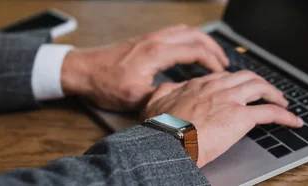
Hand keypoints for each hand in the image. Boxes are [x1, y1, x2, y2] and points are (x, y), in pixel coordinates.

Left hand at [60, 24, 228, 110]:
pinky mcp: (144, 40)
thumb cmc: (104, 83)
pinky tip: (189, 51)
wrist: (82, 70)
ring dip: (202, 41)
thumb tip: (181, 102)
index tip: (222, 73)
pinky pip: (174, 33)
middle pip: (195, 35)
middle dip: (214, 48)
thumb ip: (162, 98)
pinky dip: (188, 39)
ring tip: (212, 55)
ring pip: (185, 31)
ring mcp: (149, 38)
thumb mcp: (136, 98)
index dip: (213, 61)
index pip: (195, 50)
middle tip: (224, 62)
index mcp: (156, 53)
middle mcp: (155, 40)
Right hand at [142, 70, 303, 167]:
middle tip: (267, 91)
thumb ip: (164, 92)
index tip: (242, 88)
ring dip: (274, 94)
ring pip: (260, 87)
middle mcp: (216, 87)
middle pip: (246, 77)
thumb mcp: (155, 102)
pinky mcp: (241, 117)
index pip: (223, 77)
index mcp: (197, 85)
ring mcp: (230, 100)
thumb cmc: (160, 128)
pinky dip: (285, 116)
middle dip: (260, 83)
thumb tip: (166, 89)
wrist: (167, 142)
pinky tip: (293, 121)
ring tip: (282, 102)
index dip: (235, 82)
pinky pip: (270, 112)